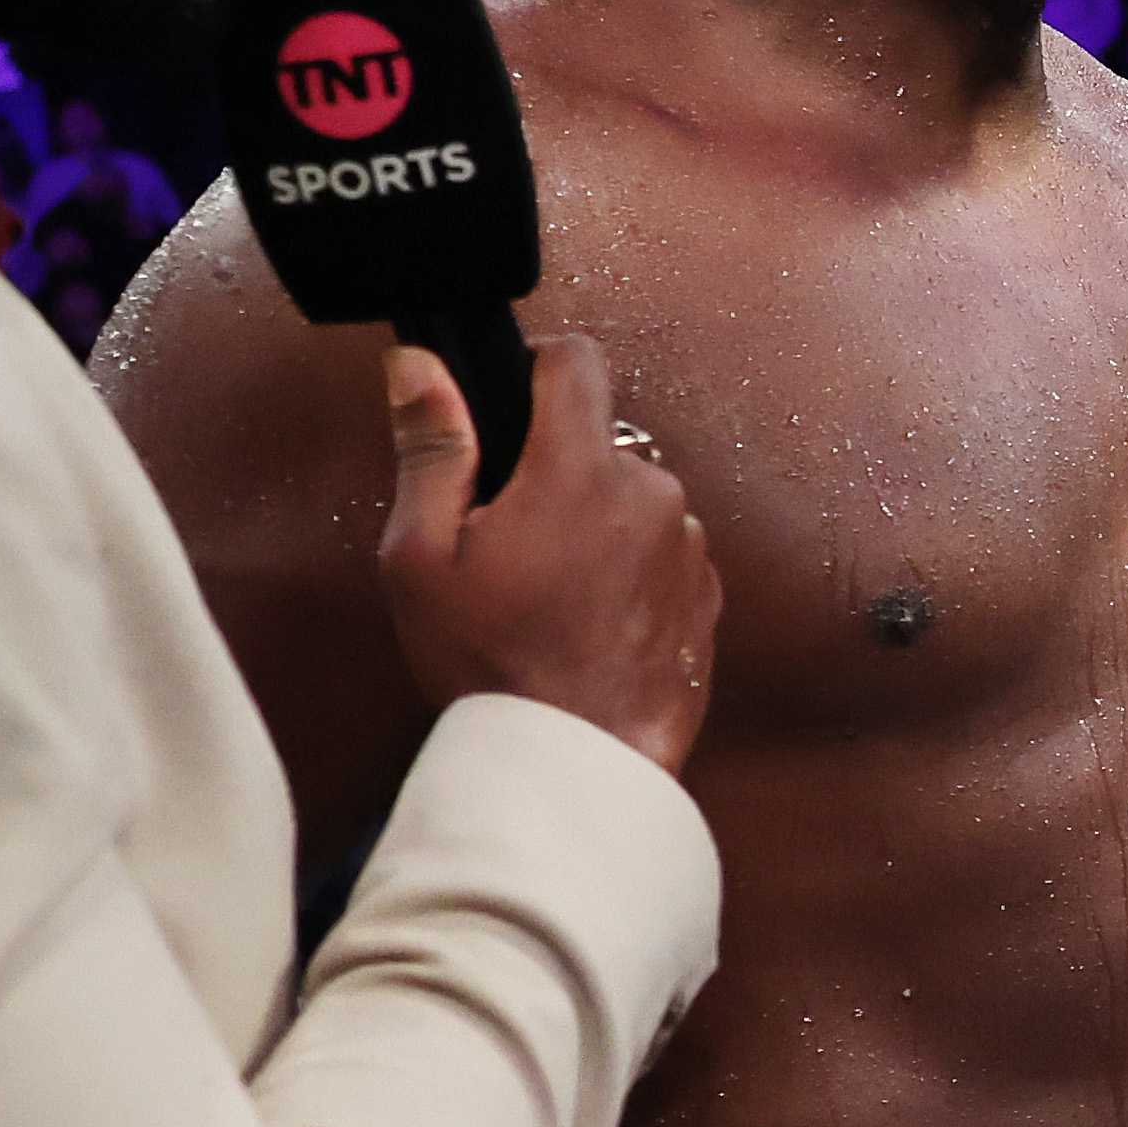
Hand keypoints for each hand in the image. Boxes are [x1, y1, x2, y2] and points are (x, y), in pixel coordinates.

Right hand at [376, 331, 718, 775]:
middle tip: (506, 542)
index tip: (508, 403)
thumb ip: (431, 448)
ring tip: (548, 596)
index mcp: (580, 470)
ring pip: (632, 503)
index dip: (536, 368)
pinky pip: (661, 556)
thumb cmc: (490, 664)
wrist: (575, 764)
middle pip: (598, 445)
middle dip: (553, 474)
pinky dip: (627, 574)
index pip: (576, 363)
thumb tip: (418, 363)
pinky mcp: (709, 597)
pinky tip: (588, 624)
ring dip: (595, 528)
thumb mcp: (422, 555)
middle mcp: (653, 495)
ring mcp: (690, 548)